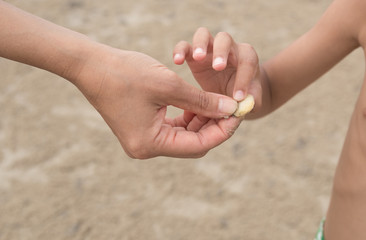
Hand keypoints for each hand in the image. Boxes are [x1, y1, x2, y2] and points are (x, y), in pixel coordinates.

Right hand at [72, 45, 240, 158]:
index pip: (198, 146)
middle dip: (214, 126)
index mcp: (150, 144)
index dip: (222, 131)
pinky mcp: (142, 129)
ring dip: (202, 121)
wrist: (91, 66)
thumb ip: (202, 101)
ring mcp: (143, 140)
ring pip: (184, 137)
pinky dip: (188, 118)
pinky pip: (172, 129)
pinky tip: (199, 103)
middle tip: (232, 107)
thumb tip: (231, 109)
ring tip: (217, 103)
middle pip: (192, 144)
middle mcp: (146, 148)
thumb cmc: (125, 73)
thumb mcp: (169, 86)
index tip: (239, 114)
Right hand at [173, 27, 261, 112]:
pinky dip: (180, 50)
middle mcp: (228, 48)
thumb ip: (251, 102)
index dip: (243, 78)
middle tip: (218, 67)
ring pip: (204, 34)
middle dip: (221, 52)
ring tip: (198, 58)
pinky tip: (177, 62)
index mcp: (246, 57)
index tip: (238, 97)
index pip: (247, 62)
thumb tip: (243, 106)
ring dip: (200, 44)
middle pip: (225, 39)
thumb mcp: (250, 101)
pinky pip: (184, 46)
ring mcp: (208, 48)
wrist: (229, 92)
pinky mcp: (192, 55)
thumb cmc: (241, 95)